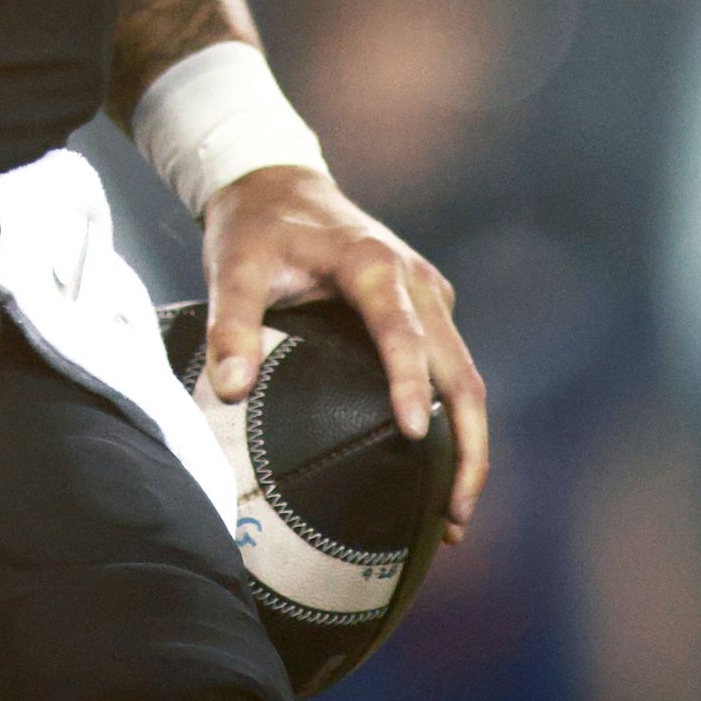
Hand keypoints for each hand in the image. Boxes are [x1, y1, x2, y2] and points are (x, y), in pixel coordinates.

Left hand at [199, 162, 489, 539]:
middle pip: (460, 370)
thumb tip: (231, 391)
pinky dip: (457, 422)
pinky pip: (453, 369)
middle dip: (467, 444)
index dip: (411, 382)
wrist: (280, 183)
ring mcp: (428, 295)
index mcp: (373, 264)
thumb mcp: (232, 267)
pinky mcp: (428, 309)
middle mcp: (416, 281)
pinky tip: (441, 472)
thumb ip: (230, 325)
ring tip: (451, 517)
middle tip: (452, 515)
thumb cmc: (256, 227)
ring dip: (470, 444)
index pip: (401, 330)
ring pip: (466, 377)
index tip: (416, 436)